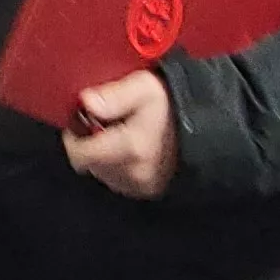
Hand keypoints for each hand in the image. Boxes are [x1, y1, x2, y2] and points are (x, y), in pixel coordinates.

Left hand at [62, 71, 178, 200]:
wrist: (205, 126)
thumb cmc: (173, 105)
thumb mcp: (144, 87)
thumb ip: (113, 95)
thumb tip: (86, 101)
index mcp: (130, 148)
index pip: (79, 154)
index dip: (73, 136)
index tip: (80, 120)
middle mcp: (134, 172)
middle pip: (88, 164)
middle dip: (89, 142)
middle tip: (103, 122)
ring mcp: (140, 185)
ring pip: (101, 173)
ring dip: (102, 155)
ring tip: (119, 134)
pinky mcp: (146, 191)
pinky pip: (117, 181)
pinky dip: (116, 165)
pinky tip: (129, 148)